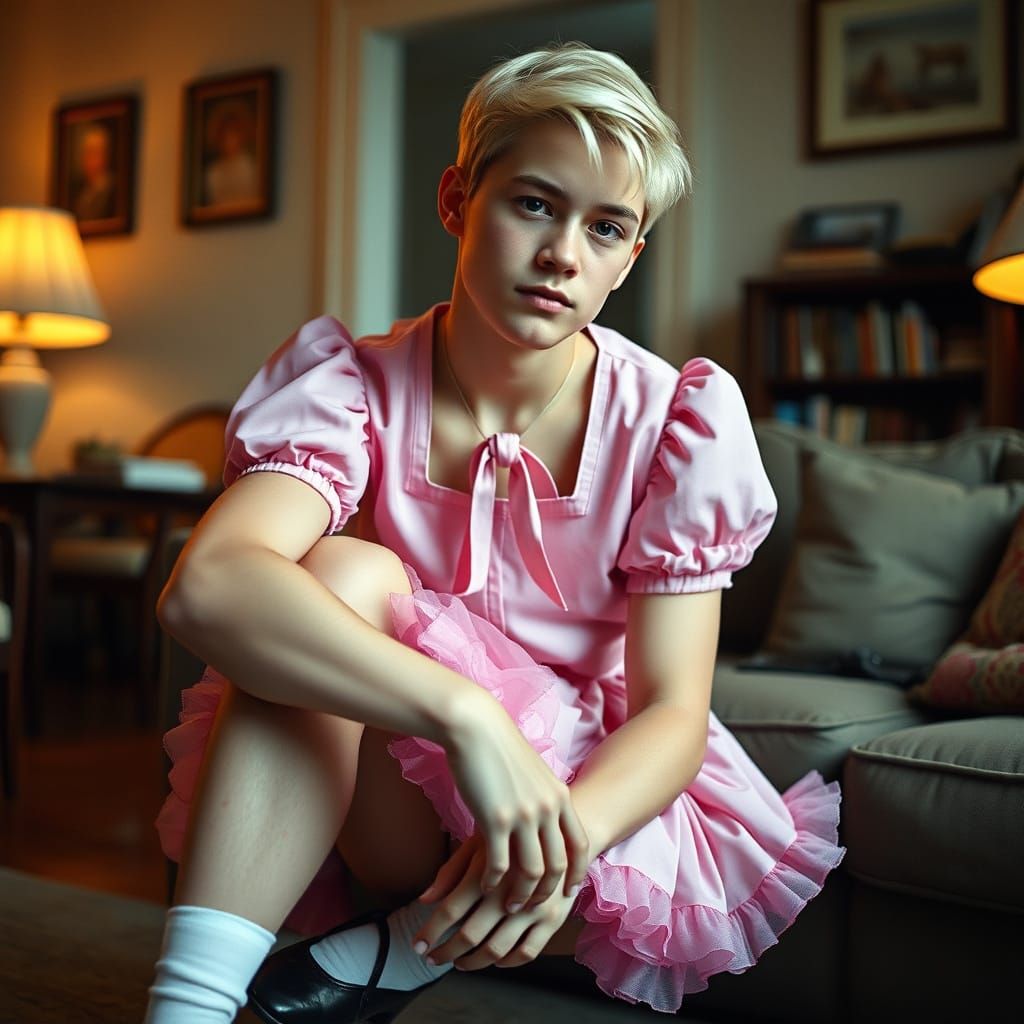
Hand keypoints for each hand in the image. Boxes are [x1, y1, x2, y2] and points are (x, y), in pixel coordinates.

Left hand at [414, 834, 580, 969]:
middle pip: (470, 935)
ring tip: (458, 961)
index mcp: (489, 869)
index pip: (451, 910)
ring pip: (496, 950)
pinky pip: (526, 953)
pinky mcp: (554, 919)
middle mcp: (510, 891)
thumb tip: (424, 900)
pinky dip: (506, 962)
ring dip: (473, 962)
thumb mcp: (480, 844)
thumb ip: (451, 872)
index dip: (430, 932)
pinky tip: (493, 958)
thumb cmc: (512, 836)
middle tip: (432, 958)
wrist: (562, 830)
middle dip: (445, 951)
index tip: (417, 946)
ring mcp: (534, 908)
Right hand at [444, 695, 589, 907]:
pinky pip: (500, 865)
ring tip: (508, 905)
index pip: (579, 844)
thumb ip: (544, 797)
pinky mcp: (495, 820)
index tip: (568, 891)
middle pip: (557, 864)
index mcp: (560, 796)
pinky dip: (494, 883)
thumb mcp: (534, 772)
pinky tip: (485, 887)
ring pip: (532, 872)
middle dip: (547, 893)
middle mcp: (547, 808)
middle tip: (533, 906)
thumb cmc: (499, 747)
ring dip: (520, 895)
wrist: (475, 727)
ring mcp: (523, 815)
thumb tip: (544, 820)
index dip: (577, 872)